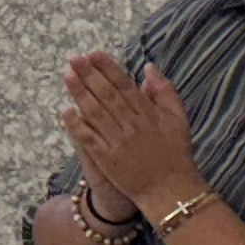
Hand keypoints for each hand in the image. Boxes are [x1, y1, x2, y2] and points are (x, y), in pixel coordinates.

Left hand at [60, 53, 203, 214]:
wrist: (171, 191)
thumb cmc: (175, 153)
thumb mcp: (179, 119)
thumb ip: (165, 91)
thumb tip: (149, 67)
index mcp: (149, 114)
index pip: (124, 85)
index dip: (108, 68)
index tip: (93, 54)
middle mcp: (132, 125)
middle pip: (107, 95)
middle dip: (89, 75)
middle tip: (73, 58)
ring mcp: (118, 142)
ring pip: (95, 113)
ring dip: (79, 94)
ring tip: (67, 76)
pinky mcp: (107, 159)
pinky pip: (89, 139)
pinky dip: (77, 125)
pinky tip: (66, 110)